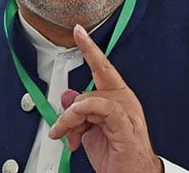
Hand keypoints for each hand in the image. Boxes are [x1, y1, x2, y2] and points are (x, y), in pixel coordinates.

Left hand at [48, 25, 162, 172]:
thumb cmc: (117, 157)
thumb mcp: (90, 132)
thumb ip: (79, 112)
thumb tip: (67, 96)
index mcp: (118, 98)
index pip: (103, 67)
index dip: (90, 48)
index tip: (79, 31)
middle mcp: (124, 102)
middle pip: (88, 91)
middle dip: (70, 113)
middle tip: (61, 130)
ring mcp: (127, 114)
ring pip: (91, 99)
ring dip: (73, 120)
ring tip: (70, 139)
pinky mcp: (125, 127)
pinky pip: (105, 109)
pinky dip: (87, 113)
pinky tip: (79, 127)